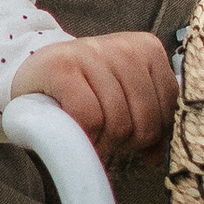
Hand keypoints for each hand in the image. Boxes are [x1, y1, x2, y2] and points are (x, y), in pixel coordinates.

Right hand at [10, 28, 176, 161]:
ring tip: (89, 133)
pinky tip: (75, 130)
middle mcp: (124, 46)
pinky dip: (84, 134)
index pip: (169, 108)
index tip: (128, 133)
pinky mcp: (62, 67)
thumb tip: (158, 156)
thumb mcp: (123, 98)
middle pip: (145, 120)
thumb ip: (147, 121)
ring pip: (118, 122)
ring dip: (102, 141)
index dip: (150, 134)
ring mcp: (92, 53)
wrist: (34, 73)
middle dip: (125, 142)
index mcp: (148, 49)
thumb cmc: (84, 90)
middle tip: (105, 137)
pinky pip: (89, 117)